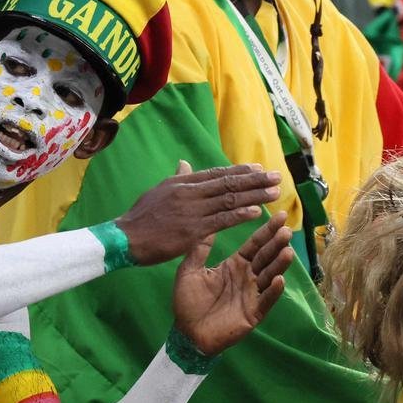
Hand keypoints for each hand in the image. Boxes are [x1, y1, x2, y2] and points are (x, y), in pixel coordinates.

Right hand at [116, 161, 281, 265]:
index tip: (260, 169)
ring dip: (255, 196)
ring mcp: (192, 211)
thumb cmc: (142, 217)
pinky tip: (257, 211)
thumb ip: (178, 178)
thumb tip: (185, 164)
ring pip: (229, 200)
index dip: (240, 171)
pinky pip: (221, 220)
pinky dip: (240, 214)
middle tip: (277, 177)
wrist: (125, 238)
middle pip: (229, 184)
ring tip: (275, 192)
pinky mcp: (192, 230)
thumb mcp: (159, 191)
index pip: (217, 174)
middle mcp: (190, 193)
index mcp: (183, 183)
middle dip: (255, 180)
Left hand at [172, 211, 293, 355]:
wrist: (186, 333)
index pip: (255, 244)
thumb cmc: (188, 303)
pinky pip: (266, 300)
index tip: (280, 215)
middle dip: (277, 244)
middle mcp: (247, 277)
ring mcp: (253, 294)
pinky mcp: (253, 313)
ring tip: (287, 251)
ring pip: (270, 275)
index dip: (267, 231)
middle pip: (266, 257)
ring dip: (279, 264)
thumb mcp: (189, 271)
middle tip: (287, 230)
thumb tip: (207, 225)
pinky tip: (279, 280)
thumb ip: (199, 250)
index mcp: (235, 265)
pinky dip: (273, 291)